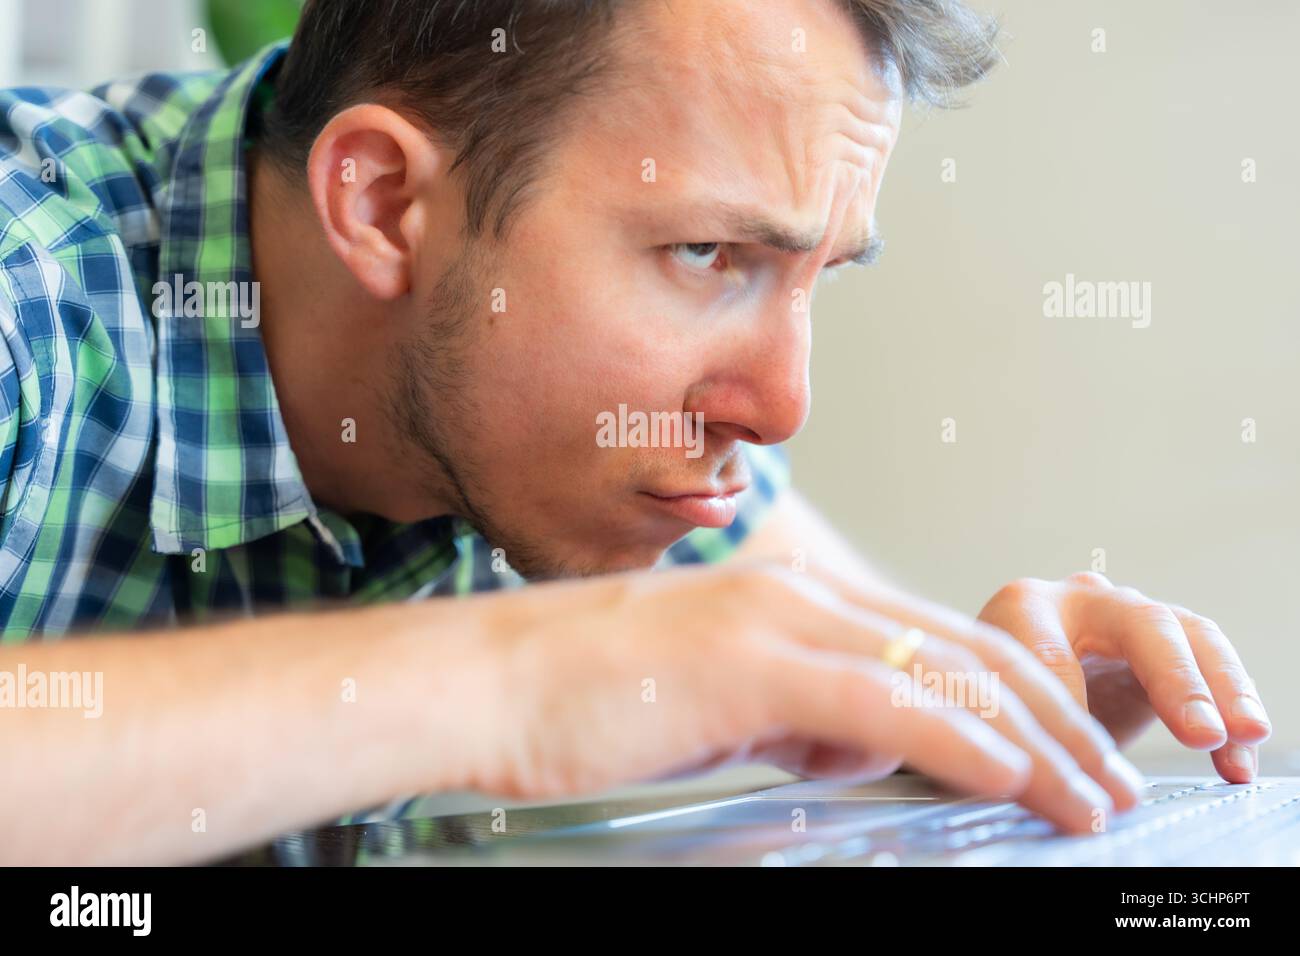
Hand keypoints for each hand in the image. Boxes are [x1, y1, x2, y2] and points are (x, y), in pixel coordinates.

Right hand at [471, 561, 1148, 833]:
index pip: (938, 640)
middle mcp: (800, 596)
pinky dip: (959, 742)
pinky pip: (881, 704)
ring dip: (1032, 741)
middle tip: (1107, 778)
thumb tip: (858, 747)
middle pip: (965, 648)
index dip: (1019, 697)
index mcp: (793, 600)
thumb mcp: (716, 706)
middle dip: (1055, 720)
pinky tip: (1010, 778)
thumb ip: (795, 715)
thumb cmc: (583, 695)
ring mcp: (777, 623)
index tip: (1066, 752)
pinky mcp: (750, 665)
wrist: (486, 681)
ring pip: (941, 674)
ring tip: (1086, 796)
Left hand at [977, 572, 1270, 781]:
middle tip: (1199, 732)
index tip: (1085, 764)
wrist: (1001, 689)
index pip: (1049, 654)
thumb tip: (1048, 777)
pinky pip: (1212, 670)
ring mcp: (1130, 616)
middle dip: (1174, 680)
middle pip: (1141, 625)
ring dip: (1222, 690)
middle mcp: (1081, 600)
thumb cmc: (986, 698)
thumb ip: (1007, 727)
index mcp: (1021, 607)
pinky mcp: (1167, 648)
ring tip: (1243, 735)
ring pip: (1190, 637)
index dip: (1072, 708)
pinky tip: (1237, 761)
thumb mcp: (983, 711)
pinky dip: (1231, 714)